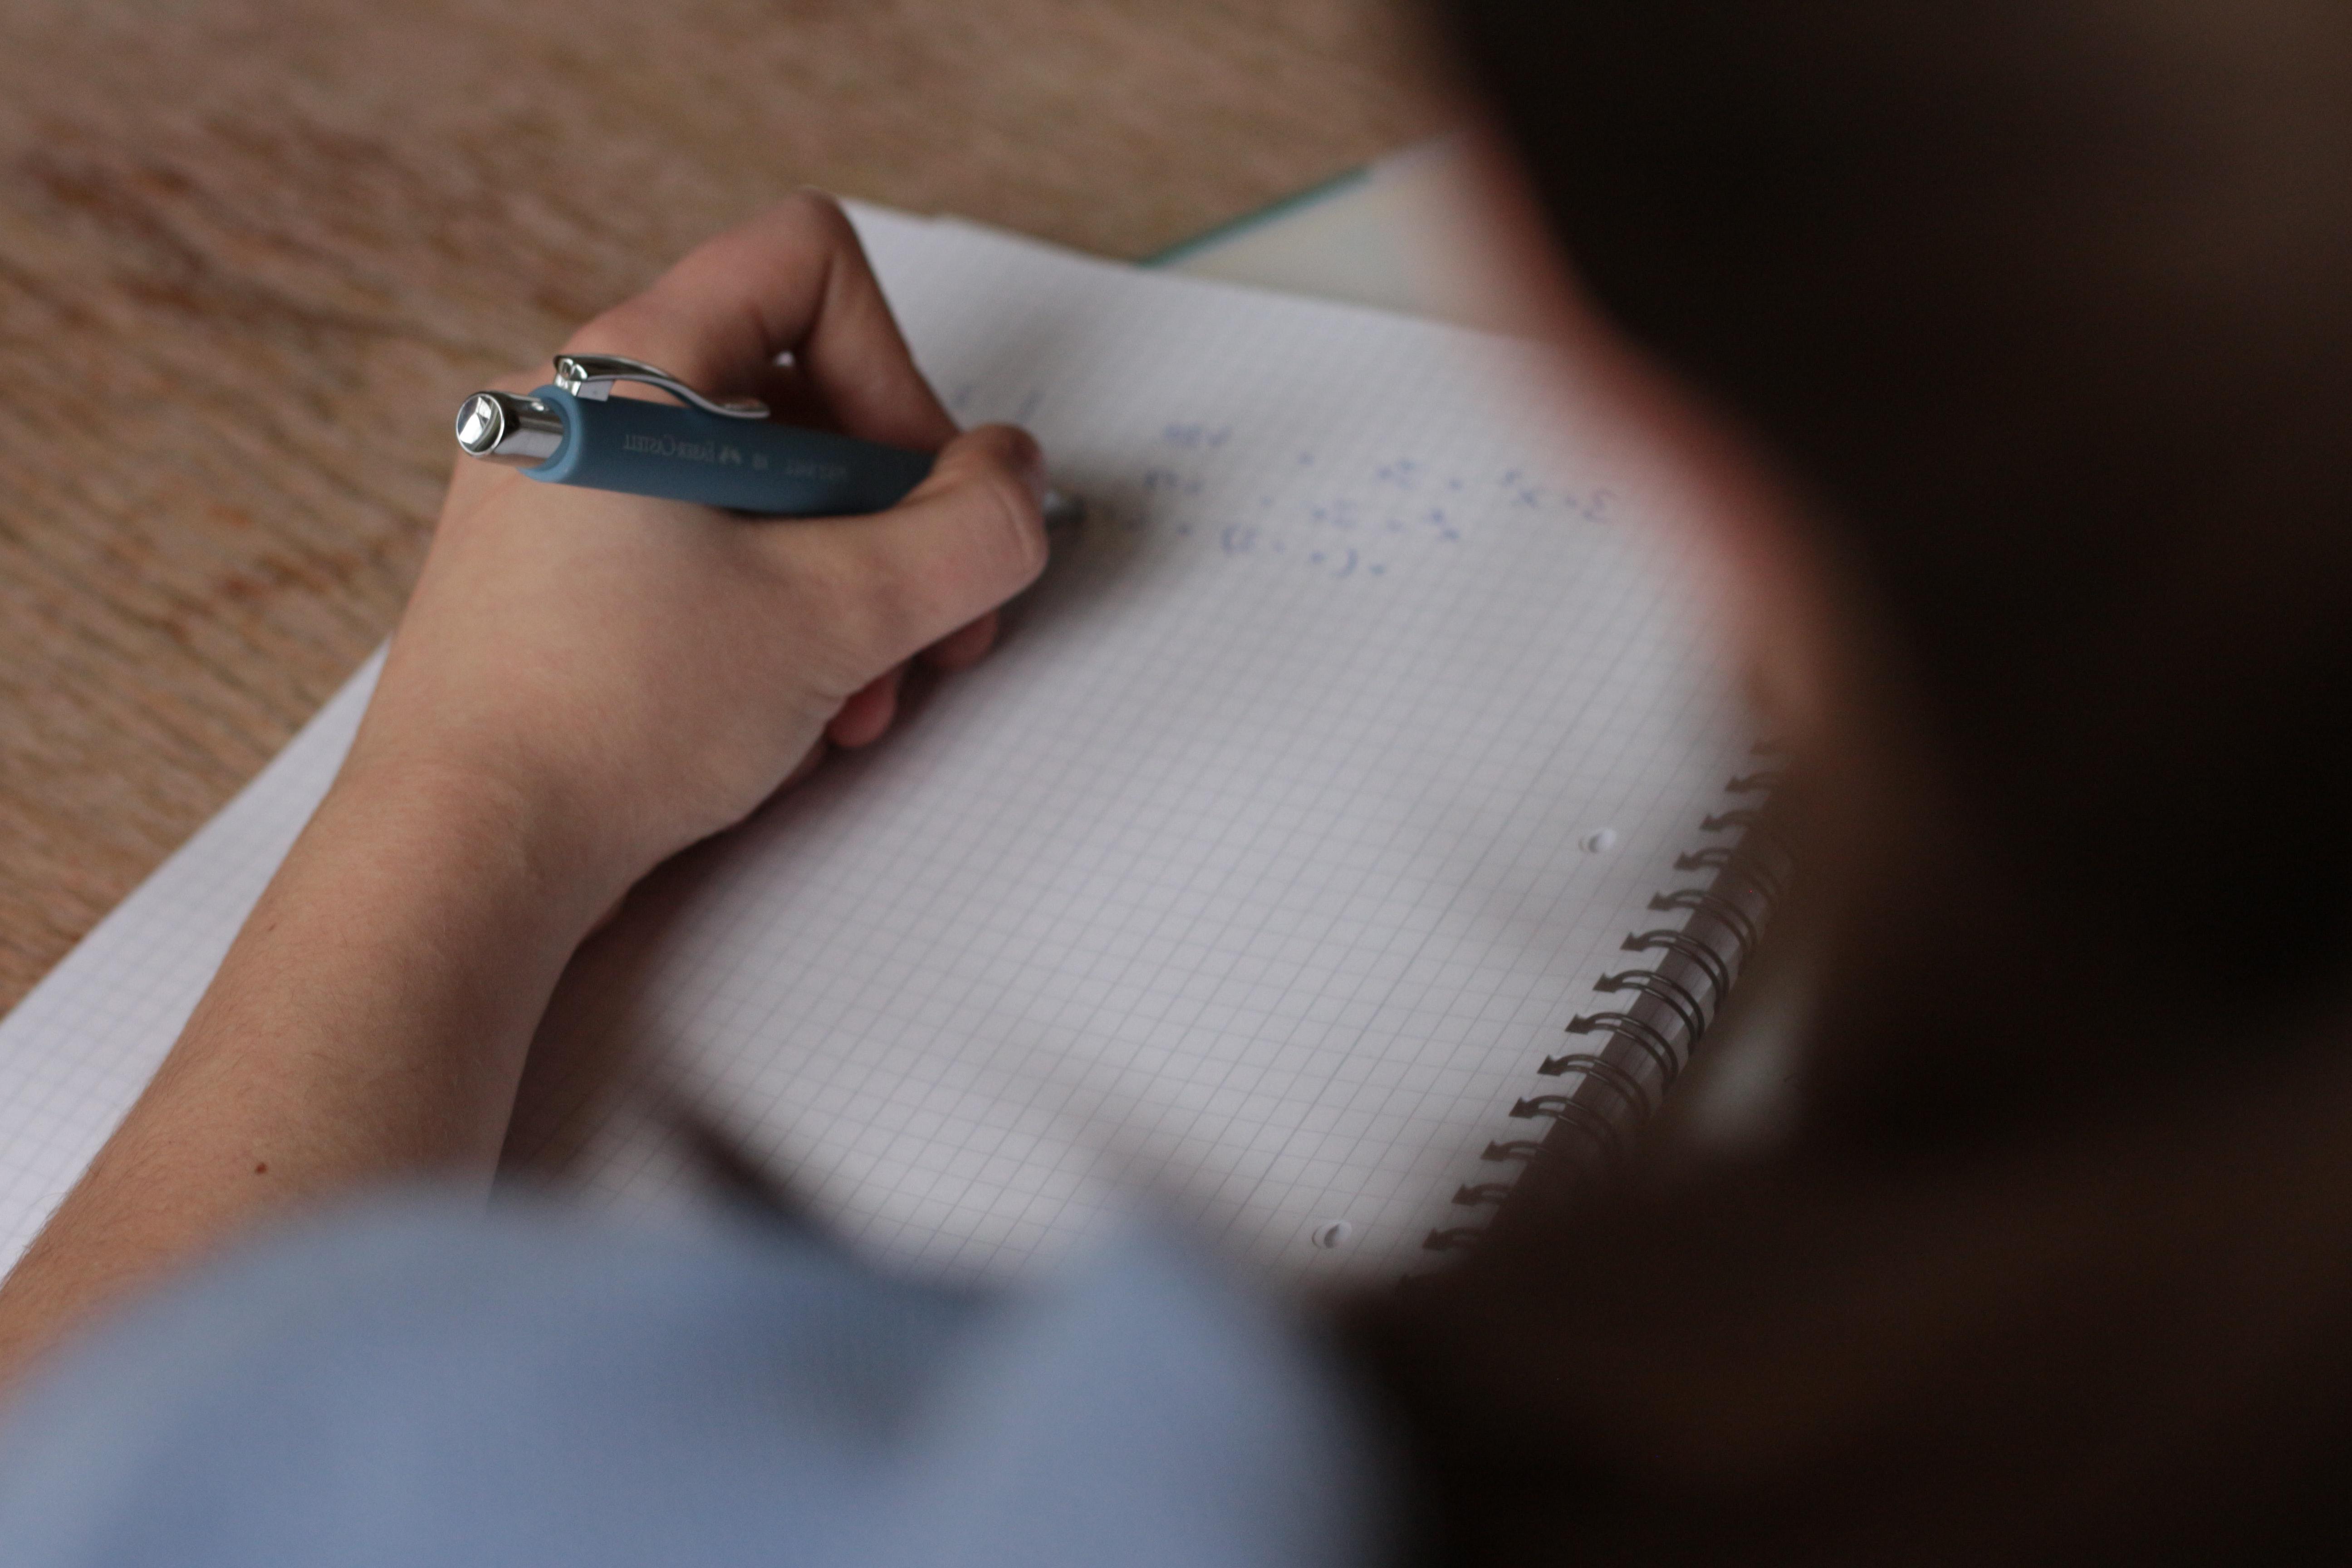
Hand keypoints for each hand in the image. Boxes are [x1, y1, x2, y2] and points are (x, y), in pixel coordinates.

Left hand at [347, 193, 1049, 924]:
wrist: (462, 857)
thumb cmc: (610, 720)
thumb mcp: (840, 617)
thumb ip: (969, 535)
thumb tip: (1016, 480)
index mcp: (631, 372)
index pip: (808, 263)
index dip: (895, 369)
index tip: (910, 494)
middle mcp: (588, 412)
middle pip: (803, 395)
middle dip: (889, 520)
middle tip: (928, 625)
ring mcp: (568, 498)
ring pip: (763, 498)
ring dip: (845, 596)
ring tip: (853, 702)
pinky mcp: (562, 581)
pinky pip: (707, 561)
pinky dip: (773, 628)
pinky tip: (788, 723)